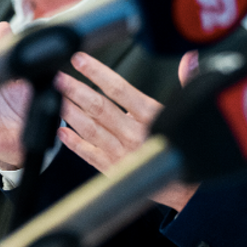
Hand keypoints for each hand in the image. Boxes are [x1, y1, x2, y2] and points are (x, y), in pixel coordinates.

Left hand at [56, 51, 197, 209]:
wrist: (188, 187)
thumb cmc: (186, 145)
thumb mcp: (188, 112)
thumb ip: (187, 83)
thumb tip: (190, 60)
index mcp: (153, 116)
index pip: (119, 89)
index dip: (98, 73)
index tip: (80, 60)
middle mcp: (135, 134)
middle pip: (99, 107)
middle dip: (76, 90)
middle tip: (59, 77)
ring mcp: (122, 153)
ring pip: (91, 129)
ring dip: (71, 112)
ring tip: (56, 97)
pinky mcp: (115, 169)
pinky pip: (90, 155)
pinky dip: (74, 143)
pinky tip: (61, 131)